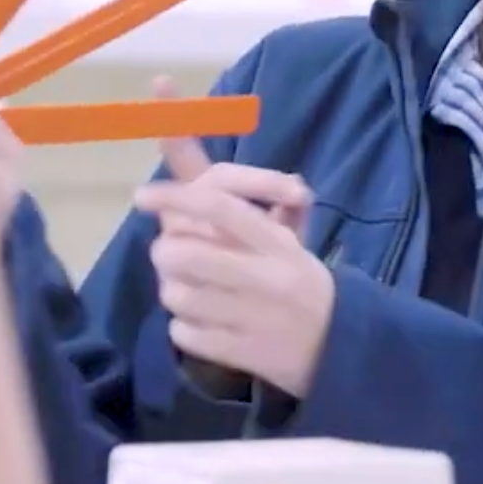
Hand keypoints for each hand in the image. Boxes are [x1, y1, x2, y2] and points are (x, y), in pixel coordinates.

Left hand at [132, 92, 329, 397]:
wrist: (339, 344)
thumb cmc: (297, 279)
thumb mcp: (277, 235)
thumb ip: (229, 192)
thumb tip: (173, 131)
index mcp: (276, 241)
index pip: (220, 206)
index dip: (176, 196)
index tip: (144, 197)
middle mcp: (266, 276)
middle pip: (180, 253)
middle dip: (166, 252)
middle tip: (177, 255)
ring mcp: (253, 317)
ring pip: (175, 295)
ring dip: (177, 290)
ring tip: (201, 291)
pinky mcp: (241, 352)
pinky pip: (182, 332)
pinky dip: (187, 327)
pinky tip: (212, 323)